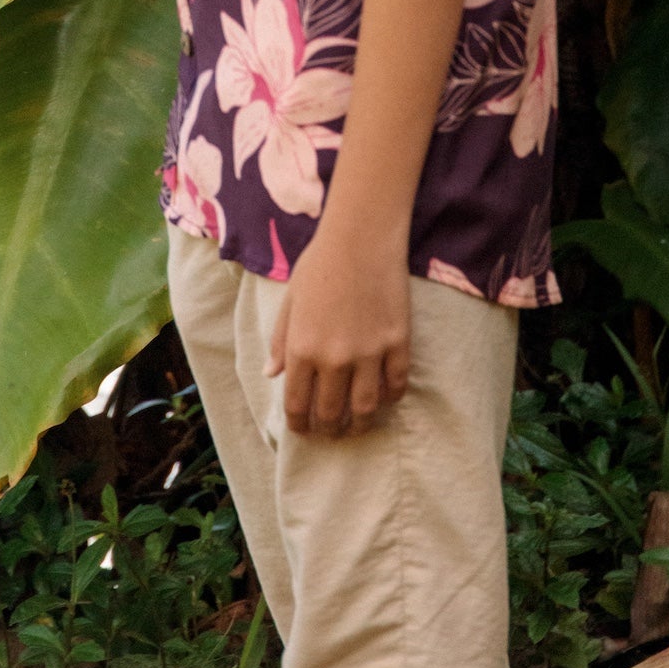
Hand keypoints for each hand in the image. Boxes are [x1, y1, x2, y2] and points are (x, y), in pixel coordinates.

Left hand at [266, 227, 410, 437]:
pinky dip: (390, 398)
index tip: (303, 430)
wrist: (361, 236)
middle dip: (328, 429)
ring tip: (357, 426)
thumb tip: (271, 374)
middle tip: (330, 431)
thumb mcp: (291, 301)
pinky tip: (384, 398)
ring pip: (366, 408)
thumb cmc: (320, 263)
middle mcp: (334, 358)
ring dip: (360, 424)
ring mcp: (369, 352)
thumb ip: (281, 341)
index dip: (300, 425)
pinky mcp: (397, 342)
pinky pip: (396, 385)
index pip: (298, 405)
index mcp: (302, 348)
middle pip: (332, 413)